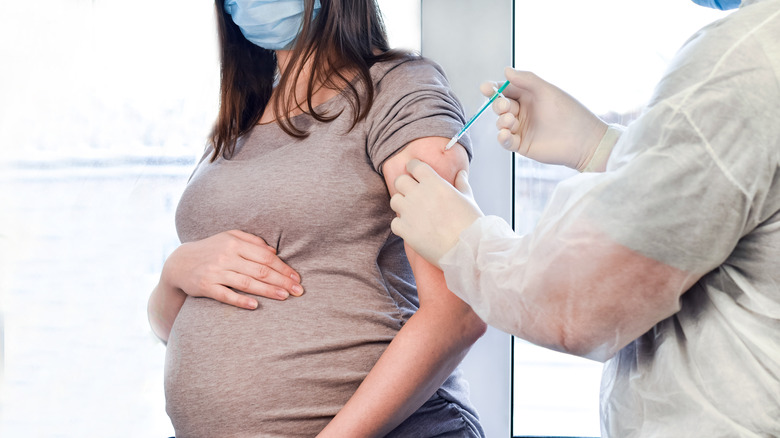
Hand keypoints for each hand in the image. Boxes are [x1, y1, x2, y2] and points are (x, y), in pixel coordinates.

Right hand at [161, 229, 302, 309]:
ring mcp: (215, 272)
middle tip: (298, 290)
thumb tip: (274, 251)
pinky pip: (225, 295)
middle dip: (282, 281)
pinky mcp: (205, 286)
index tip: (297, 277)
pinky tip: (255, 306)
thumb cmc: (211, 249)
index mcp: (235, 243)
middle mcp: (226, 256)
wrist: (179, 263)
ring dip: (268, 290)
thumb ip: (252, 241)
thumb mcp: (229, 238)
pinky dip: (240, 300)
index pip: (265, 256)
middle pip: (260, 270)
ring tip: (285, 297)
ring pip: (247, 282)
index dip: (283, 267)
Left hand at [390, 159, 483, 267]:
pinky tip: (411, 228)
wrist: (467, 249)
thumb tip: (461, 173)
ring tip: (411, 212)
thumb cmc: (471, 223)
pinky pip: (394, 222)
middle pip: (400, 181)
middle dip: (404, 185)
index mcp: (434, 183)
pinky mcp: (405, 230)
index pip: (414, 165)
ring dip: (401, 204)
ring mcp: (410, 212)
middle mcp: (418, 194)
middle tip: (411, 193)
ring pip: (394, 200)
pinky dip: (401, 225)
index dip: (413, 168)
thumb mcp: (468, 199)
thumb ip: (462, 184)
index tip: (415, 173)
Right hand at [483, 67, 607, 170]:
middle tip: (506, 107)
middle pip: (500, 106)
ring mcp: (522, 128)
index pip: (506, 90)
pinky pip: (505, 141)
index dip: (494, 88)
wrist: (583, 140)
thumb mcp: (547, 91)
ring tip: (511, 121)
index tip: (486, 88)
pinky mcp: (521, 145)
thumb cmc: (569, 113)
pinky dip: (502, 137)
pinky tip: (505, 134)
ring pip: (501, 123)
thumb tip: (506, 71)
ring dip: (502, 121)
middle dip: (499, 105)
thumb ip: (526, 80)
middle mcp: (523, 111)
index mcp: (529, 96)